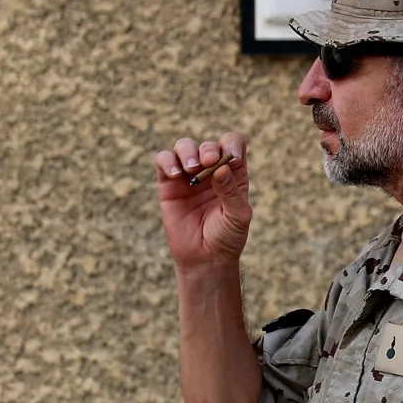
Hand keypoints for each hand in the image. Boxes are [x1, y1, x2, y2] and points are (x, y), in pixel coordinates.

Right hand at [154, 133, 252, 266]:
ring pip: (185, 147)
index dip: (232, 145)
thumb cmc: (228, 236)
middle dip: (209, 150)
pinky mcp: (169, 185)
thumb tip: (221, 168)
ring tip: (191, 169)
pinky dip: (167, 161)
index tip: (232, 160)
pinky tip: (175, 174)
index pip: (233, 144)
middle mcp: (211, 170)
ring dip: (188, 151)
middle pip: (208, 145)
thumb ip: (231, 192)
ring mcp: (189, 176)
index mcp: (234, 173)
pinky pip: (163, 161)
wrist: (205, 258)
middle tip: (208, 163)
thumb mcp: (238, 215)